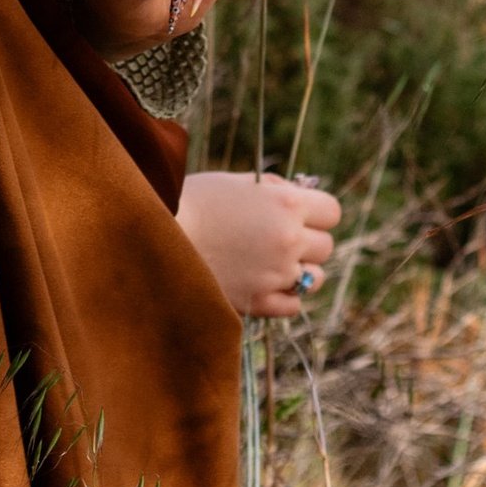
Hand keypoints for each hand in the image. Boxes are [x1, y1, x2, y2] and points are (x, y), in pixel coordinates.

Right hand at [177, 171, 341, 318]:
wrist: (153, 236)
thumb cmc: (192, 201)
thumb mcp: (236, 182)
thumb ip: (274, 189)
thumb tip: (302, 193)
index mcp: (286, 203)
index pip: (332, 212)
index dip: (317, 212)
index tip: (299, 214)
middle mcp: (289, 239)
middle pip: (326, 246)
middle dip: (306, 241)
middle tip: (277, 238)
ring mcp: (276, 274)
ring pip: (315, 277)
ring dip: (299, 270)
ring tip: (271, 263)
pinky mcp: (260, 302)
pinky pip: (294, 304)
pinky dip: (284, 295)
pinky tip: (264, 283)